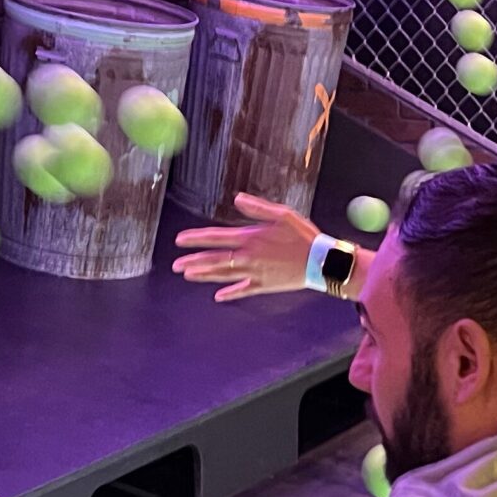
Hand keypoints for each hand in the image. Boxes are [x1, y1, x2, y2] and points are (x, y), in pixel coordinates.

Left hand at [172, 194, 318, 301]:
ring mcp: (254, 273)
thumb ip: (257, 208)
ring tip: (188, 275)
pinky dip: (230, 294)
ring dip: (204, 275)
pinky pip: (243, 291)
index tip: (179, 240)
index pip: (216, 238)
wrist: (321, 262)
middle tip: (176, 265)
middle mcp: (248, 257)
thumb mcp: (283, 214)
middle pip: (214, 260)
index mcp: (250, 237)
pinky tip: (218, 297)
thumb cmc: (303, 235)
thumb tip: (237, 199)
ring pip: (223, 275)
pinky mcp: (264, 286)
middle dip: (193, 262)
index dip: (196, 239)